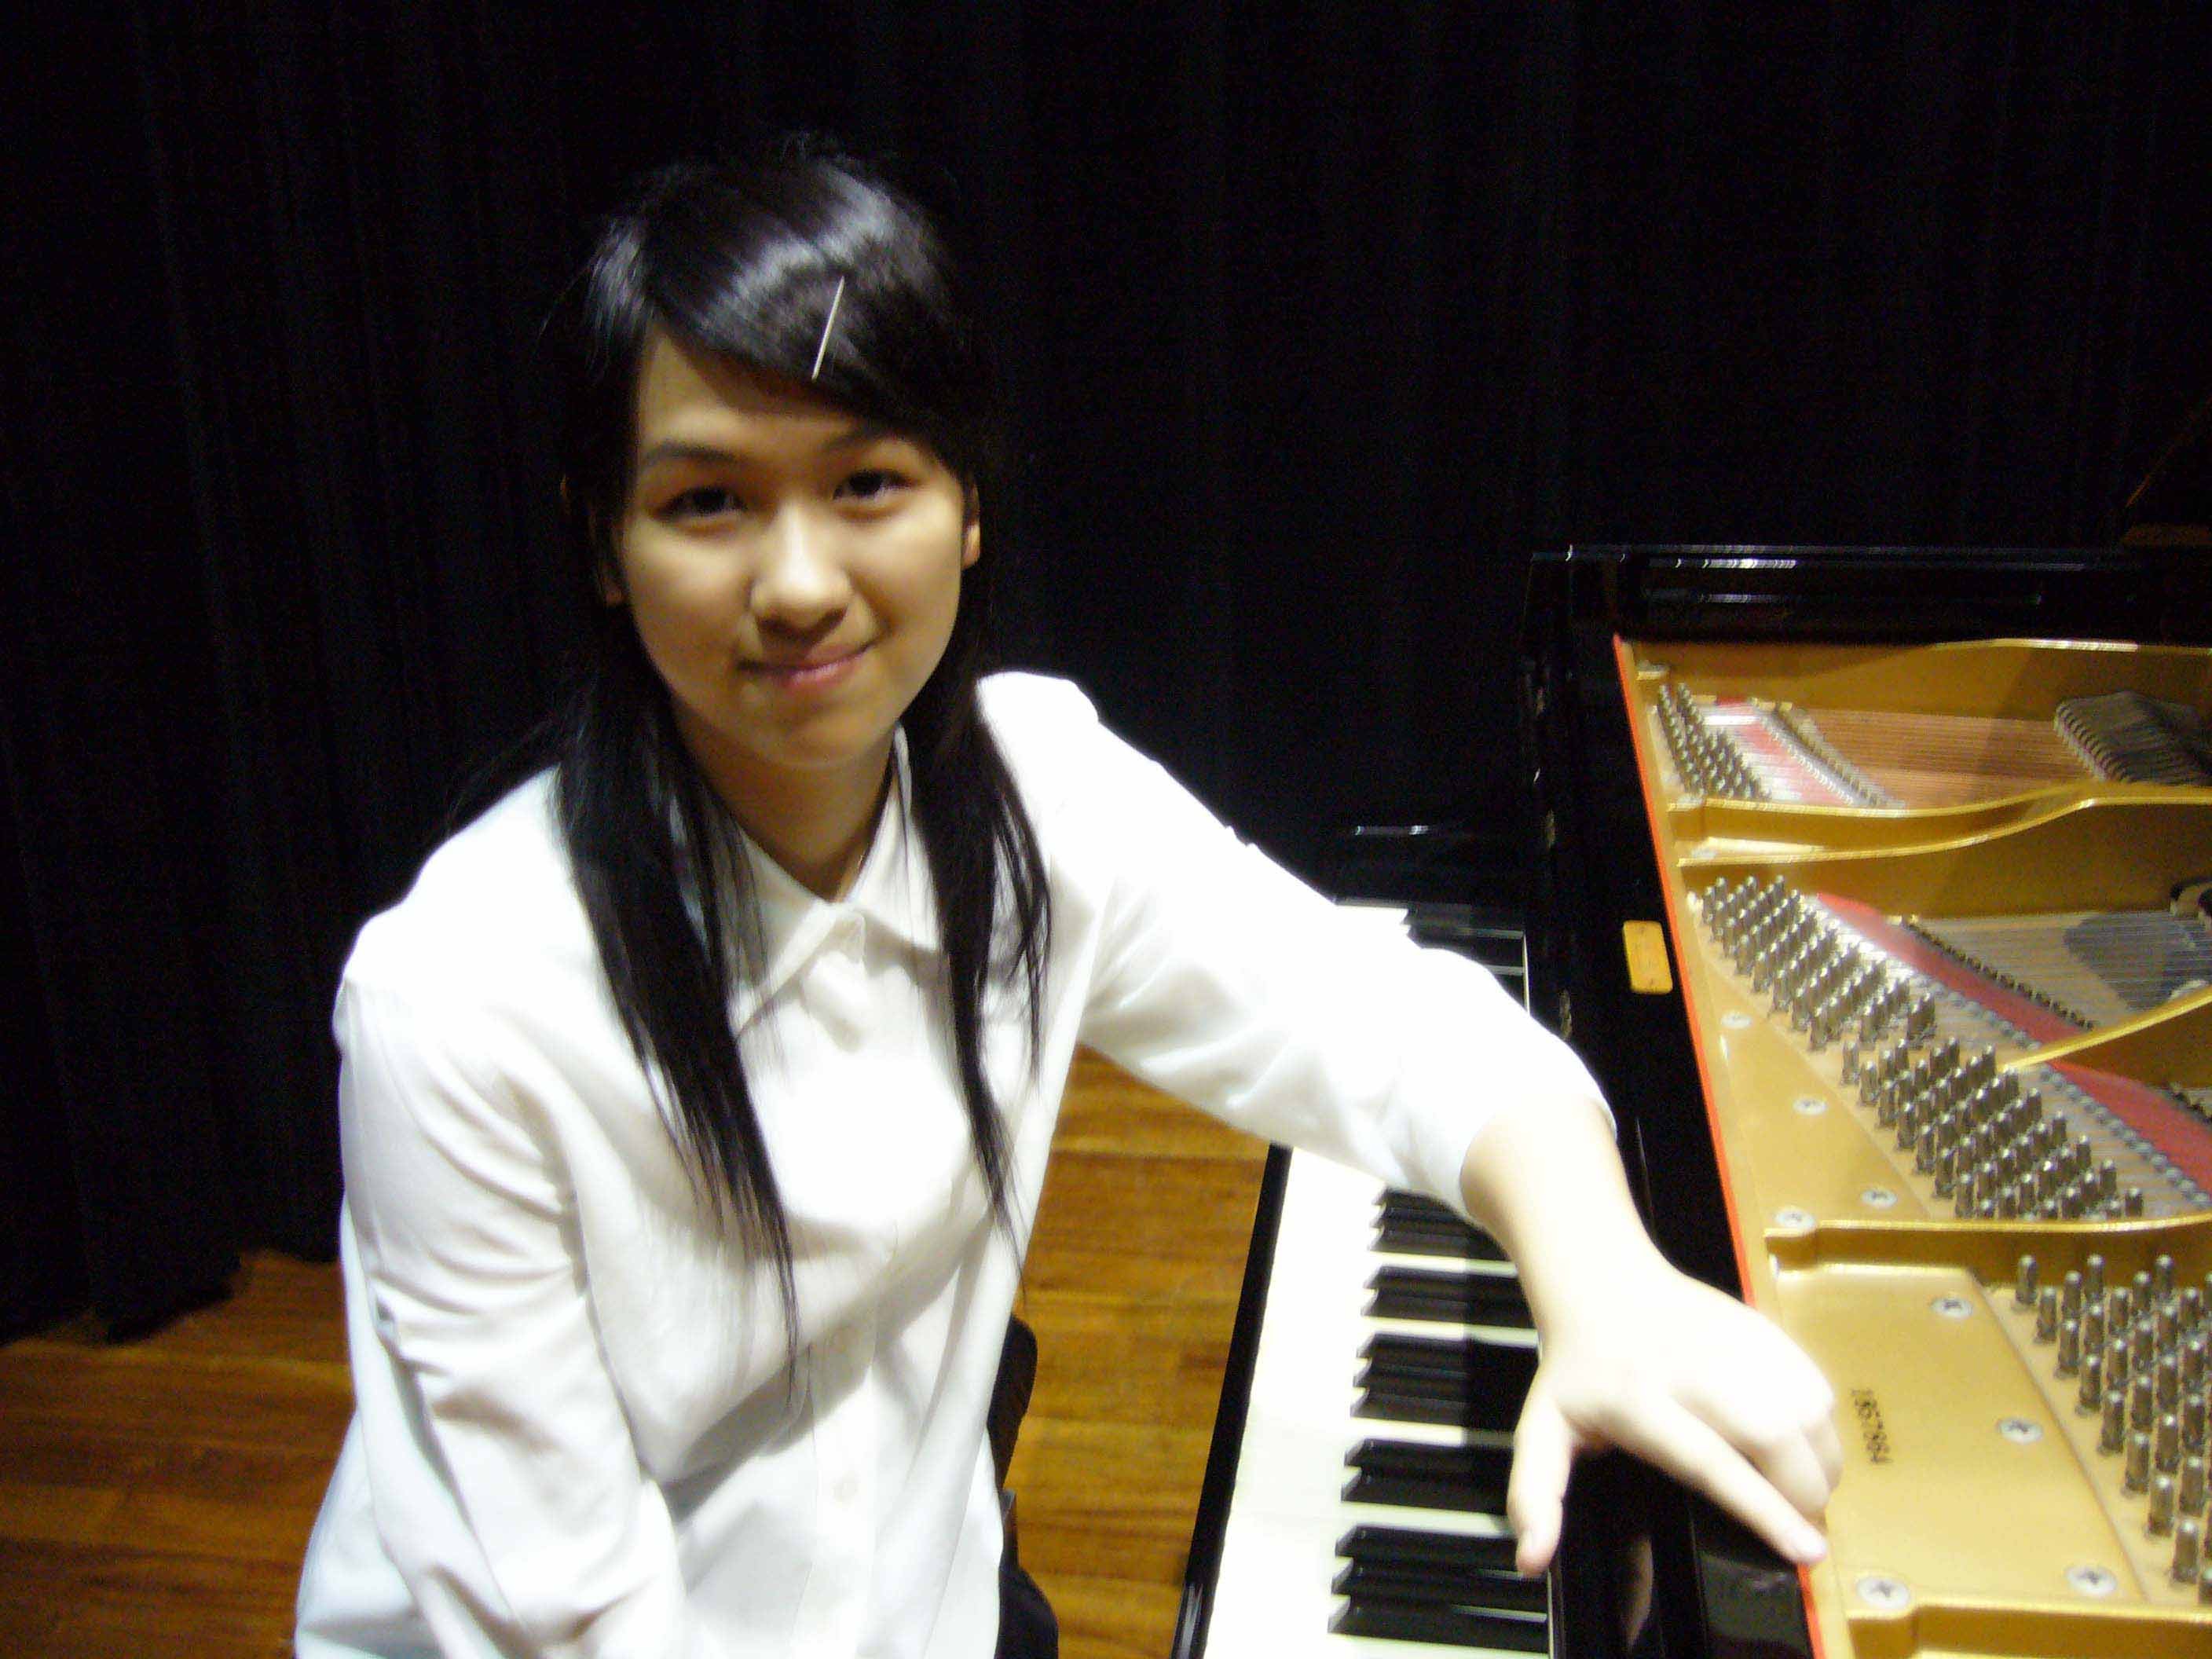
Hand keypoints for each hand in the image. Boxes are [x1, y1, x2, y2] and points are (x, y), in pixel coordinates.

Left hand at [1505, 1256, 1841, 1577]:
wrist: (1602, 1283)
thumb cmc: (1578, 1371)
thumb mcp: (1540, 1431)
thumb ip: (1535, 1497)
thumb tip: (1532, 1559)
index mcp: (1638, 1401)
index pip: (1711, 1461)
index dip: (1763, 1509)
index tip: (1804, 1549)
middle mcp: (1695, 1369)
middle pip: (1774, 1435)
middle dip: (1802, 1493)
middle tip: (1798, 1527)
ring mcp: (1736, 1342)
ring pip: (1807, 1411)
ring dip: (1818, 1464)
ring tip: (1799, 1491)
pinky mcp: (1764, 1328)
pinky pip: (1816, 1387)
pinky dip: (1820, 1427)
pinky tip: (1798, 1446)